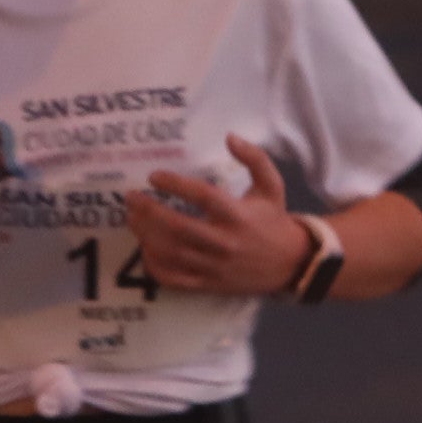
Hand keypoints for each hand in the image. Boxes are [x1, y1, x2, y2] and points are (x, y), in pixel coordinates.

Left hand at [122, 137, 311, 299]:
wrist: (291, 264)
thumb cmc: (274, 220)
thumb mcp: (272, 185)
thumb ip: (254, 158)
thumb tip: (230, 137)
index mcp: (238, 215)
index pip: (202, 196)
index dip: (175, 184)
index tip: (153, 176)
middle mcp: (224, 242)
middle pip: (178, 227)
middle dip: (148, 211)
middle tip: (130, 198)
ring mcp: (214, 266)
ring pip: (171, 252)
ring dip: (145, 235)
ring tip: (132, 218)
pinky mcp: (208, 285)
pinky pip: (174, 278)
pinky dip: (155, 265)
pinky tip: (145, 249)